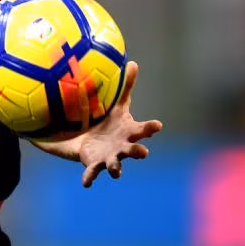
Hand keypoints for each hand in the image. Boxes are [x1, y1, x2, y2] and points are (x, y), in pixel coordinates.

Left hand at [78, 61, 161, 186]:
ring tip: (117, 171)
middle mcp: (122, 146)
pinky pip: (92, 172)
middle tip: (144, 153)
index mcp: (129, 131)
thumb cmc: (108, 120)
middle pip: (133, 150)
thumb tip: (133, 62)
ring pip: (116, 164)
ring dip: (117, 168)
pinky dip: (90, 178)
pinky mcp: (95, 164)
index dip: (151, 128)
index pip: (143, 129)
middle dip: (138, 152)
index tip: (158, 125)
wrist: (90, 138)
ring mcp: (110, 157)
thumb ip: (126, 87)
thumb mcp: (117, 104)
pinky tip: (86, 183)